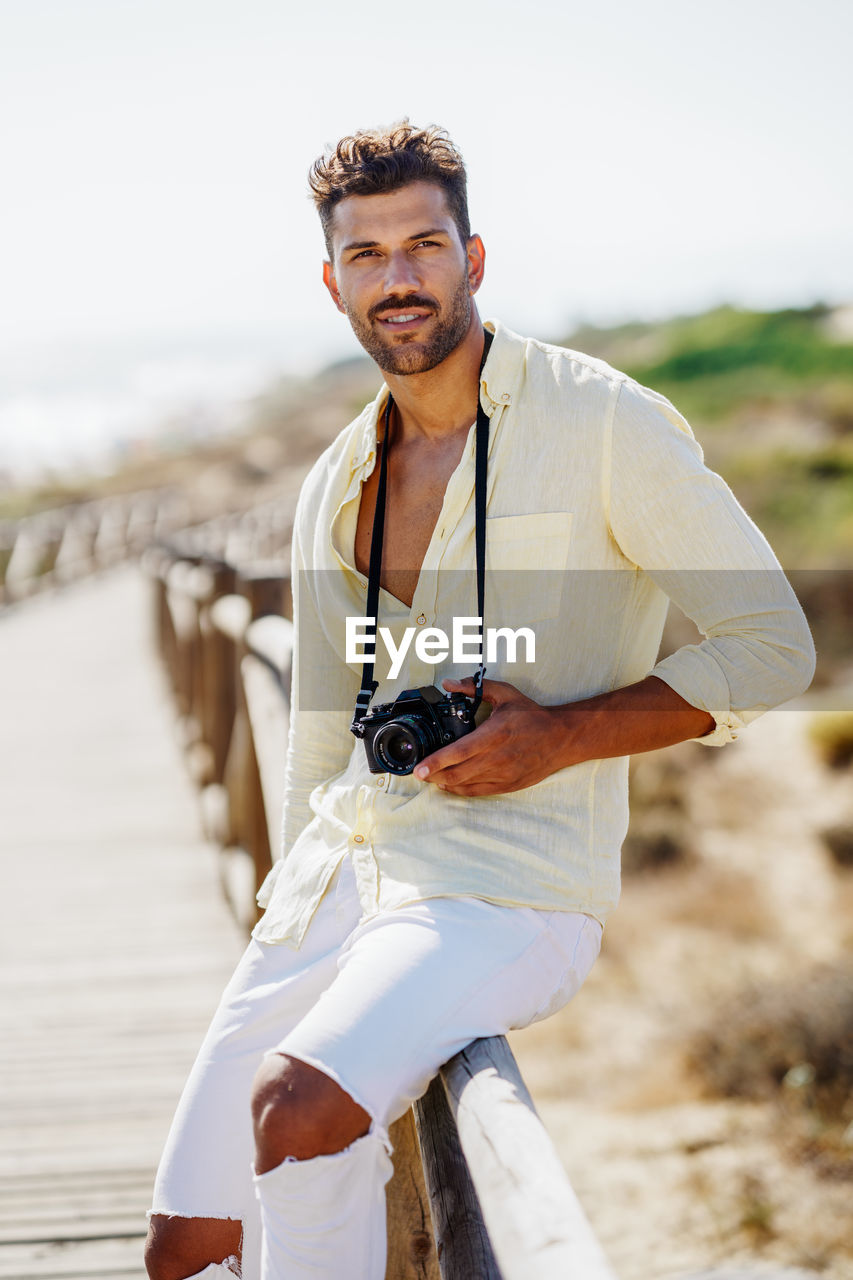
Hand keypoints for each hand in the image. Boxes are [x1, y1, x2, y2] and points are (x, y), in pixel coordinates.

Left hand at [413, 677, 569, 796]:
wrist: (560, 738)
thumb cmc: (531, 716)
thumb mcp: (505, 694)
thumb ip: (475, 688)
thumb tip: (449, 683)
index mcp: (493, 734)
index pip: (458, 752)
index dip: (436, 762)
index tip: (419, 768)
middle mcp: (497, 758)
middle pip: (456, 774)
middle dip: (433, 775)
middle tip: (418, 773)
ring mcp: (503, 774)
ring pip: (465, 785)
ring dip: (444, 783)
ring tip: (431, 776)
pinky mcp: (508, 785)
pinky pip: (478, 792)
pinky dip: (460, 790)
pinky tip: (450, 784)